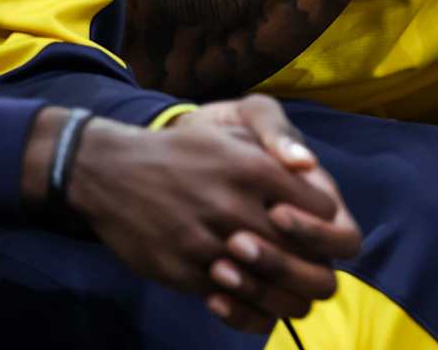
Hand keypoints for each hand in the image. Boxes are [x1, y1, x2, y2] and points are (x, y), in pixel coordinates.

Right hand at [68, 95, 360, 334]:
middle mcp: (232, 205)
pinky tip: (247, 293)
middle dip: (311, 264)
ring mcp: (206, 242)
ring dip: (283, 291)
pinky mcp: (182, 271)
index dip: (326, 223)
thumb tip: (311, 169)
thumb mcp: (230, 131)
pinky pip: (231, 302)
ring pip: (271, 287)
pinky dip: (246, 305)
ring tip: (281, 284)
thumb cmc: (183, 152)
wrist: (112, 172)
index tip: (316, 226)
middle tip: (306, 265)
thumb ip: (274, 149)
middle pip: (304, 255)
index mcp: (252, 167)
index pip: (323, 209)